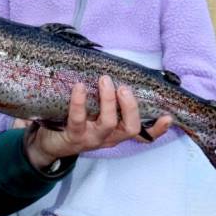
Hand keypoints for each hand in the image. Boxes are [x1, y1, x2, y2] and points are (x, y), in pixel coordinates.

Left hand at [24, 77, 172, 168]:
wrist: (48, 144)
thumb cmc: (75, 122)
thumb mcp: (94, 114)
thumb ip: (107, 100)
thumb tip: (114, 70)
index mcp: (117, 132)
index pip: (143, 135)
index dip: (157, 129)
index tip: (168, 117)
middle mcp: (108, 138)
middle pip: (129, 127)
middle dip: (130, 106)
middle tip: (124, 87)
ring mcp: (91, 139)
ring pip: (108, 123)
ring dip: (108, 101)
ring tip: (105, 80)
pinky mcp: (73, 136)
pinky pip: (78, 119)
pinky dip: (79, 102)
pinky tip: (79, 87)